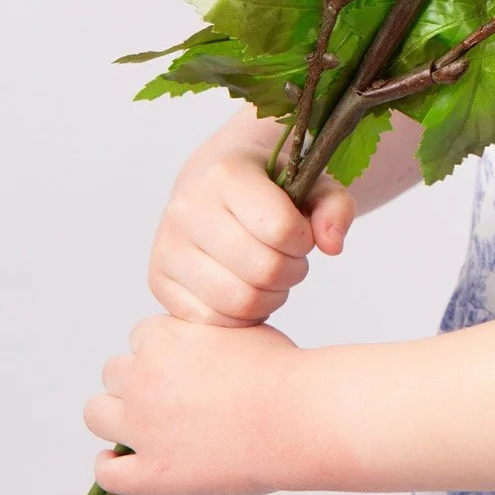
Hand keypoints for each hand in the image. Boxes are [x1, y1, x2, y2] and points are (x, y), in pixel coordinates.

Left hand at [85, 314, 306, 494]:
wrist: (298, 417)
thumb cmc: (282, 373)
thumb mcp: (242, 330)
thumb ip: (207, 333)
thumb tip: (198, 341)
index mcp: (165, 339)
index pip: (141, 338)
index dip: (162, 353)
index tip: (180, 368)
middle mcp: (144, 379)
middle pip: (114, 372)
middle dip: (138, 382)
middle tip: (168, 398)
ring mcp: (144, 428)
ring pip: (97, 414)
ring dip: (116, 417)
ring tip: (142, 427)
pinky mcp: (152, 472)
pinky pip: (107, 472)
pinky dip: (110, 465)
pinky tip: (123, 461)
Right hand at [148, 112, 353, 326]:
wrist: (214, 182)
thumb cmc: (270, 184)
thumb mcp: (313, 182)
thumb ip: (335, 207)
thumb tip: (332, 245)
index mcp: (224, 174)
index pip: (280, 229)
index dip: (303, 240)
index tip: (301, 232)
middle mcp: (187, 208)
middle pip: (263, 269)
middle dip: (292, 270)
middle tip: (291, 258)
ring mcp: (168, 246)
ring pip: (238, 300)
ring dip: (270, 297)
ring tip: (272, 275)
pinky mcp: (159, 280)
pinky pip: (212, 320)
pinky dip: (241, 315)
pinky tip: (247, 288)